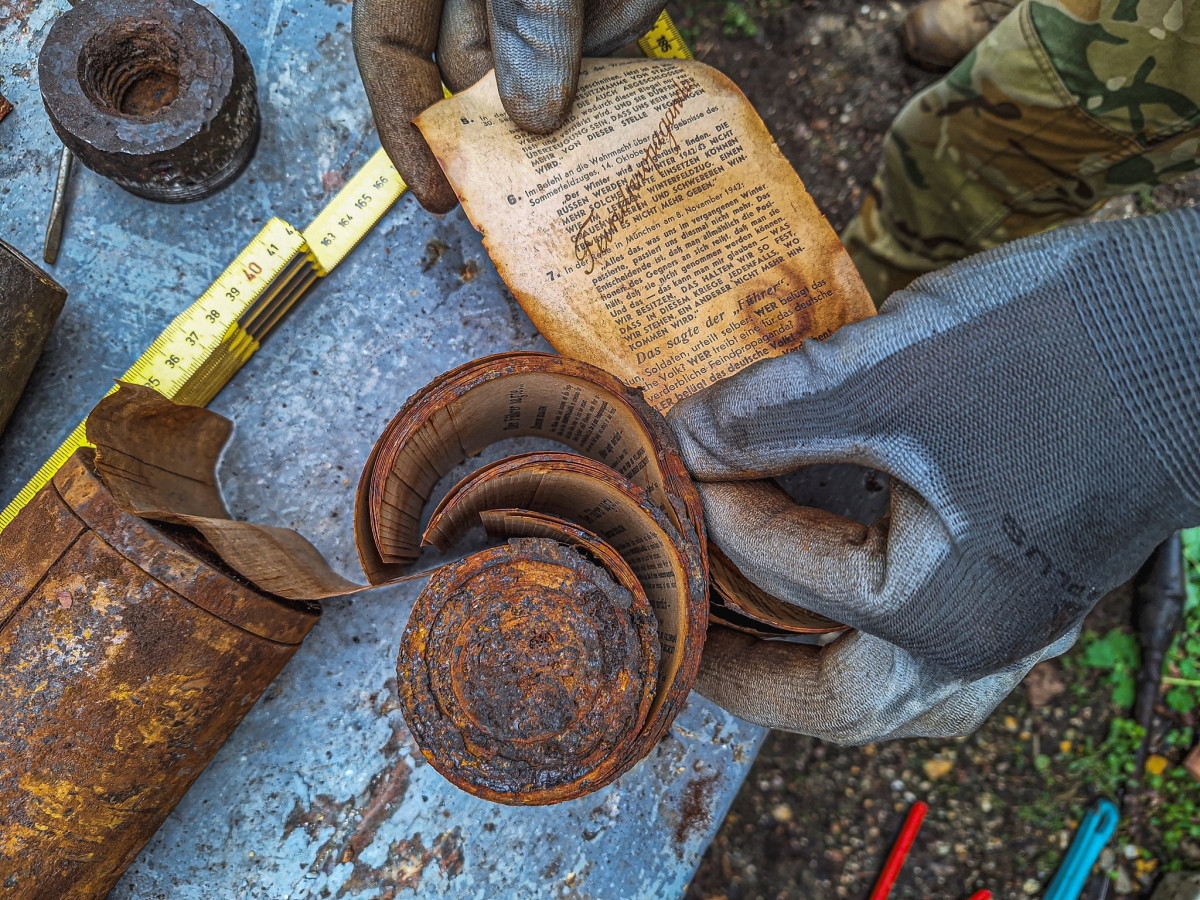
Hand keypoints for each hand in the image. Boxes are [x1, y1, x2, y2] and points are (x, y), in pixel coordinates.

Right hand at [353, 0, 663, 211]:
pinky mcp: (612, 11)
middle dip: (502, 138)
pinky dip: (622, 113)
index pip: (391, 46)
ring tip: (590, 194)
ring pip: (544, 88)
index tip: (436, 194)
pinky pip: (607, 73)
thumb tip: (534, 115)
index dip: (402, 123)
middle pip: (472, 78)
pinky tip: (636, 151)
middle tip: (536, 199)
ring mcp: (550, 7)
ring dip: (571, 138)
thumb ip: (530, 14)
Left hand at [668, 209, 1199, 742]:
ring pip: (893, 694)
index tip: (673, 454)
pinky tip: (839, 601)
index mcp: (939, 612)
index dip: (713, 506)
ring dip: (812, 672)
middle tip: (680, 635)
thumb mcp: (887, 374)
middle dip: (748, 674)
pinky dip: (872, 638)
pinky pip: (935, 649)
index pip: (781, 570)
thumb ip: (771, 414)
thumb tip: (683, 436)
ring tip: (747, 638)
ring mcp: (1018, 621)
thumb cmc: (1063, 344)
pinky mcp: (1034, 582)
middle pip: (834, 704)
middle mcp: (983, 642)